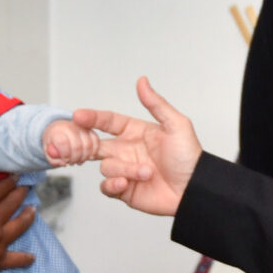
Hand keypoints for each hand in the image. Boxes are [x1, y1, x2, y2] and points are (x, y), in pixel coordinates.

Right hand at [0, 179, 35, 272]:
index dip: (6, 183)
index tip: (15, 175)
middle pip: (9, 206)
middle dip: (19, 194)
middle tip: (27, 185)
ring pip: (18, 227)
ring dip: (27, 217)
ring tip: (34, 210)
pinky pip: (15, 259)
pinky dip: (24, 259)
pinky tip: (32, 258)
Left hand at [43, 118, 102, 165]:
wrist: (60, 130)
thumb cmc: (54, 141)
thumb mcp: (48, 151)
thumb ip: (53, 159)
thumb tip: (63, 163)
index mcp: (57, 130)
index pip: (63, 142)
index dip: (65, 155)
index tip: (65, 160)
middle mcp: (71, 126)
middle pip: (77, 146)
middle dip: (75, 159)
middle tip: (71, 162)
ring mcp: (82, 127)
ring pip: (88, 145)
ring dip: (84, 157)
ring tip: (78, 160)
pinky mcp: (92, 130)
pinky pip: (96, 142)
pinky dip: (93, 152)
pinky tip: (88, 157)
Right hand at [76, 78, 201, 217]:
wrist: (194, 190)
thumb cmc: (189, 158)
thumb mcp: (176, 125)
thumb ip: (156, 104)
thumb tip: (142, 82)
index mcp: (135, 132)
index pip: (108, 121)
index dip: (92, 117)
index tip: (79, 115)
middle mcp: (126, 150)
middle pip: (95, 144)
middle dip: (86, 143)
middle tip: (85, 144)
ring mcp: (124, 170)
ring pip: (105, 166)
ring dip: (124, 169)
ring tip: (146, 172)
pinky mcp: (124, 190)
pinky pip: (106, 186)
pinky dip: (113, 185)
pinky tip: (126, 183)